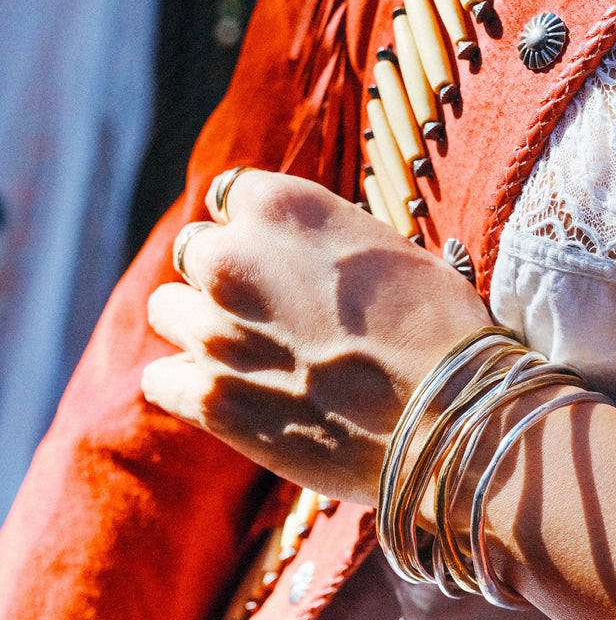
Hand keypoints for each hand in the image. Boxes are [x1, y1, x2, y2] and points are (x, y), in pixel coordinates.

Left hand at [142, 172, 490, 503]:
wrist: (452, 421)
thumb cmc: (443, 335)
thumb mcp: (393, 251)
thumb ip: (329, 239)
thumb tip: (309, 256)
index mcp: (281, 205)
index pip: (228, 198)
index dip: (256, 234)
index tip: (279, 264)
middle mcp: (234, 257)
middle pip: (193, 254)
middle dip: (225, 281)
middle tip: (272, 317)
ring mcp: (215, 330)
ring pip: (168, 312)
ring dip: (200, 329)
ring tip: (252, 359)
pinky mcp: (210, 398)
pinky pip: (160, 379)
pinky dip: (188, 389)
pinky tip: (232, 399)